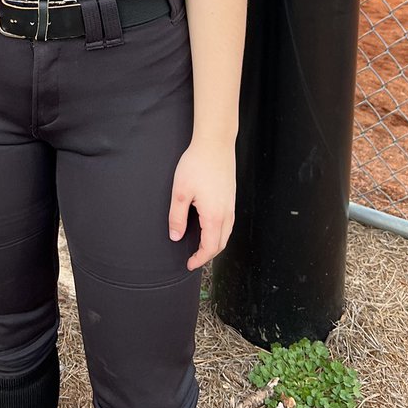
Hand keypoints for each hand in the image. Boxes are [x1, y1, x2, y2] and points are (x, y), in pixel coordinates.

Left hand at [167, 141, 236, 270]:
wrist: (215, 144)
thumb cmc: (197, 165)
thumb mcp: (180, 192)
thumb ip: (177, 217)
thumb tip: (176, 236)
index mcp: (214, 216)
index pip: (210, 248)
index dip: (200, 259)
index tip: (189, 264)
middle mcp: (226, 213)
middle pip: (221, 244)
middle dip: (208, 255)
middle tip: (194, 258)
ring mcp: (231, 205)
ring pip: (226, 233)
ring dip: (215, 244)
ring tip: (200, 246)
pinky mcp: (231, 196)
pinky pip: (228, 222)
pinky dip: (220, 232)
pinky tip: (210, 227)